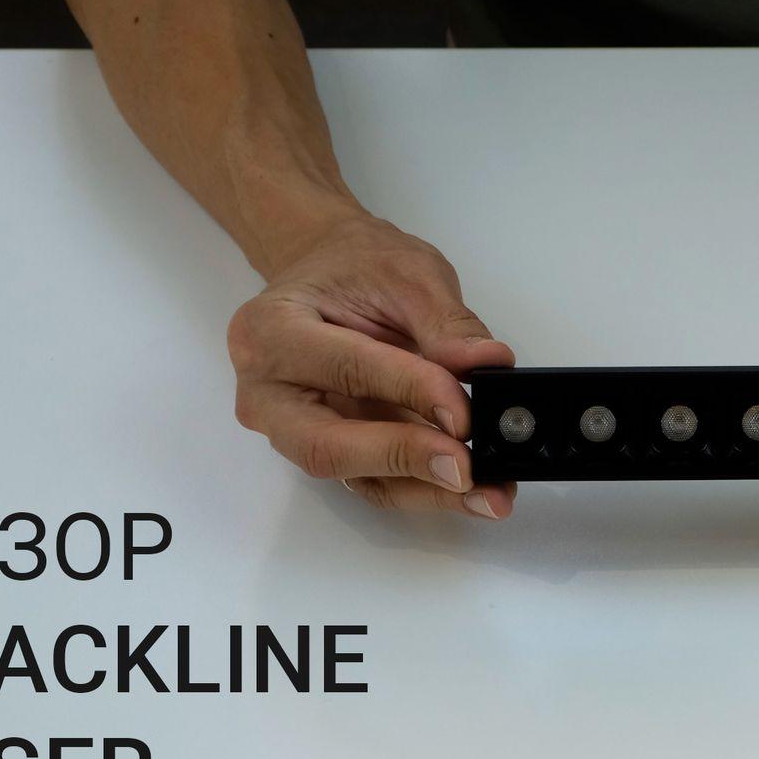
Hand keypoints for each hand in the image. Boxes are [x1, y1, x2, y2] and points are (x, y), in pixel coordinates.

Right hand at [225, 213, 516, 517]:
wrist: (328, 273)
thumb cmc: (355, 266)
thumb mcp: (407, 273)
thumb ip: (446, 323)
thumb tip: (488, 364)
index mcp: (270, 333)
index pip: (345, 370)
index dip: (409, 393)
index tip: (465, 412)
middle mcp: (268, 394)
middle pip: (327, 446)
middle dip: (403, 459)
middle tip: (467, 468)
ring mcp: (293, 431)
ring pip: (356, 477)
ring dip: (426, 490)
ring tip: (490, 492)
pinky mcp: (330, 452)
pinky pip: (376, 482)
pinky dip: (427, 489)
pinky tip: (474, 491)